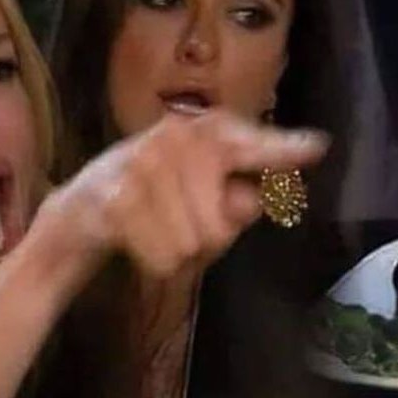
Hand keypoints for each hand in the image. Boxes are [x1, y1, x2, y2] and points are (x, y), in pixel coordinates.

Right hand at [36, 111, 328, 278]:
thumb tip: (252, 201)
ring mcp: (143, 164)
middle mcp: (175, 138)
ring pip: (194, 245)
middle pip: (221, 226)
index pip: (251, 145)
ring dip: (180, 254)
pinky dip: (155, 263)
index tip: (318, 147)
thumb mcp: (200, 197)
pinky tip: (136, 241)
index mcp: (204, 134)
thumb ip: (236, 200)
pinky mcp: (115, 197)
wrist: (80, 212)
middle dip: (207, 240)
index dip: (283, 148)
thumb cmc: (155, 202)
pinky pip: (163, 258)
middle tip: (179, 224)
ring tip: (157, 231)